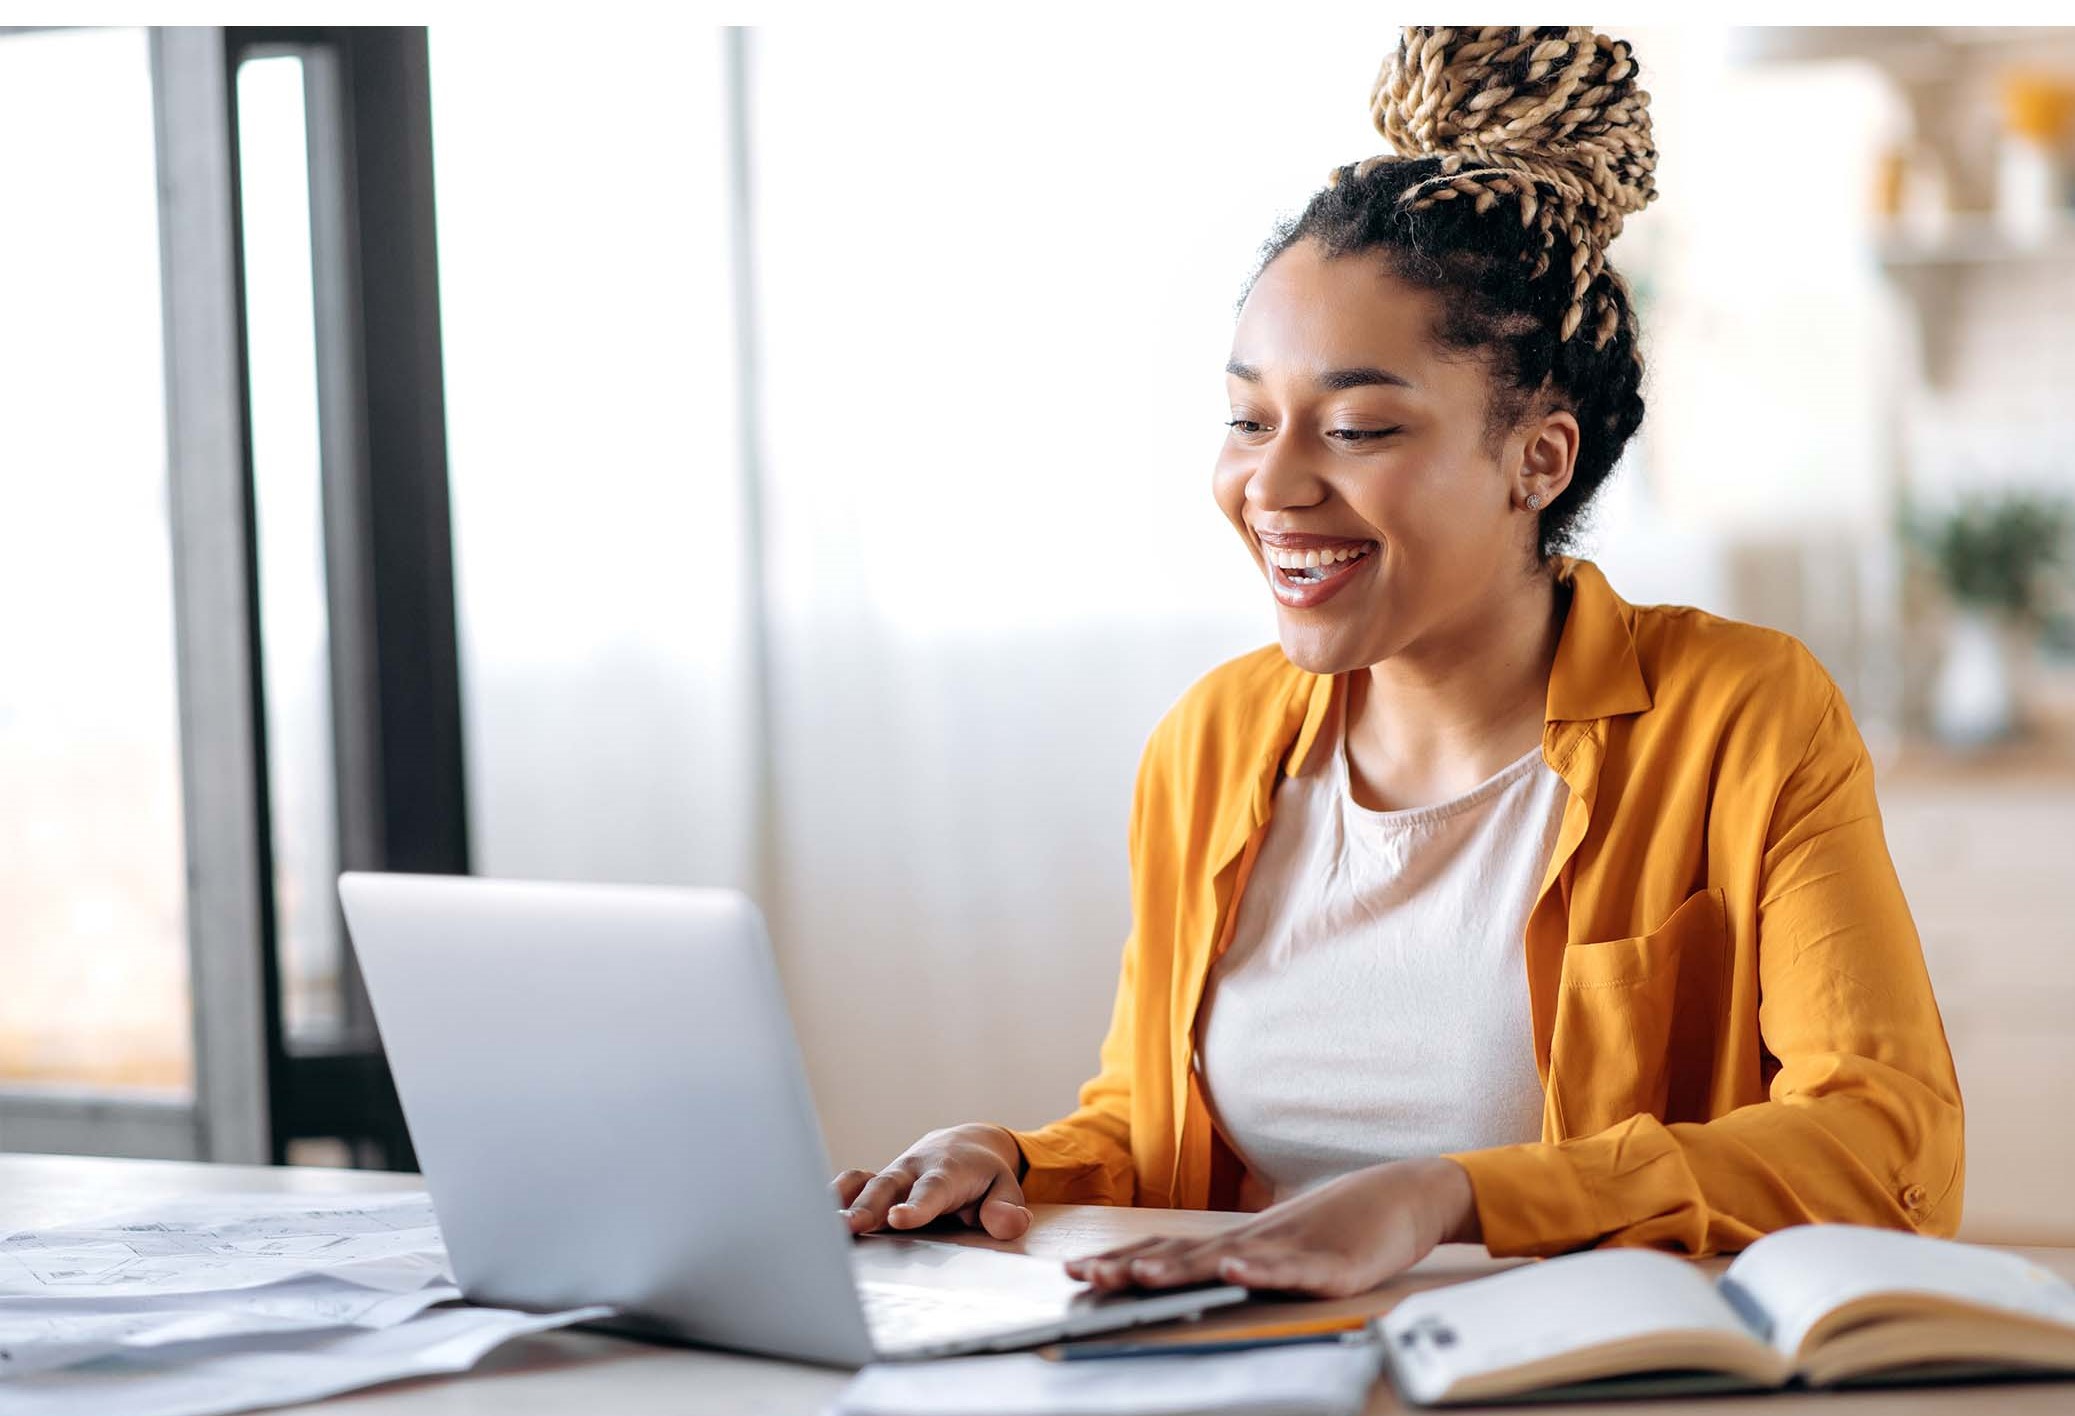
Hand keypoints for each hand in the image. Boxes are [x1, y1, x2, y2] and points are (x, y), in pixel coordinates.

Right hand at [830, 1123, 1031, 1240]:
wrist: (963, 1145)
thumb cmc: (984, 1176)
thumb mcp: (1006, 1189)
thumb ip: (1006, 1208)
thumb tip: (1008, 1224)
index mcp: (948, 1172)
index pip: (932, 1190)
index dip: (916, 1205)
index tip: (898, 1219)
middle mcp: (914, 1170)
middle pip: (888, 1187)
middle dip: (868, 1207)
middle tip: (849, 1228)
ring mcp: (892, 1175)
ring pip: (865, 1185)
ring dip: (844, 1204)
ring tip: (823, 1228)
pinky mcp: (877, 1183)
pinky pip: (852, 1183)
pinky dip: (834, 1195)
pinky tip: (812, 1215)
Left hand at [1063, 1157, 1477, 1298]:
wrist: (1403, 1196)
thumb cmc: (1339, 1225)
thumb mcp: (1278, 1247)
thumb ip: (1238, 1262)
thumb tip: (1190, 1276)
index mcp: (1239, 1242)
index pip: (1170, 1251)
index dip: (1123, 1261)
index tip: (1077, 1271)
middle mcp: (1256, 1241)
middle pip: (1186, 1256)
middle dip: (1133, 1268)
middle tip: (1087, 1277)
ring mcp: (1293, 1249)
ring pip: (1229, 1260)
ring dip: (1183, 1268)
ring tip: (1141, 1276)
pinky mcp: (1334, 1264)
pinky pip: (1295, 1270)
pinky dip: (1264, 1271)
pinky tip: (1238, 1271)